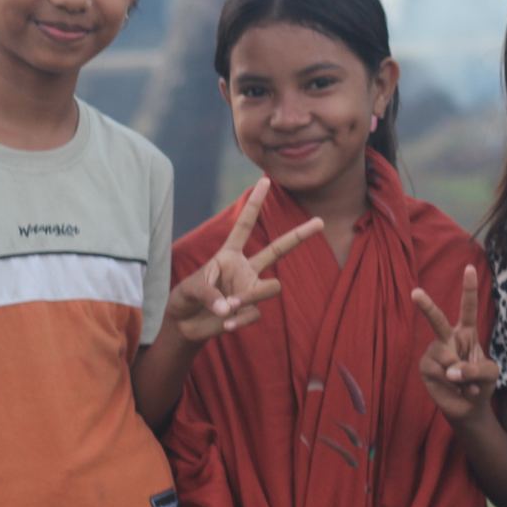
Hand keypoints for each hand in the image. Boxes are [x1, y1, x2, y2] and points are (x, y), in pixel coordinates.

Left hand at [167, 177, 324, 342]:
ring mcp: (250, 289)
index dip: (254, 204)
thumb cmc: (186, 298)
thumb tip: (229, 308)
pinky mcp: (250, 310)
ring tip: (230, 306)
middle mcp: (245, 269)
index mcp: (229, 254)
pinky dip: (239, 320)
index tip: (265, 180)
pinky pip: (255, 313)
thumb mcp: (190, 289)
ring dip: (250, 297)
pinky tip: (226, 325)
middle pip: (278, 250)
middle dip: (300, 235)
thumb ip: (210, 294)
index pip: (244, 225)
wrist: (185, 325)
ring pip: (270, 287)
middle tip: (321, 221)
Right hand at [415, 265, 498, 425]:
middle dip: (426, 306)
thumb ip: (476, 368)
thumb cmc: (480, 384)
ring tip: (464, 384)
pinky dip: (450, 382)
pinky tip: (454, 388)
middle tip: (416, 293)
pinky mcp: (426, 367)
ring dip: (459, 373)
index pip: (467, 308)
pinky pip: (437, 371)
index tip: (469, 268)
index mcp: (467, 332)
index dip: (469, 288)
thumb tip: (451, 371)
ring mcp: (435, 352)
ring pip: (444, 356)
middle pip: (437, 320)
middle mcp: (448, 338)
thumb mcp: (490, 374)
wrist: (469, 408)